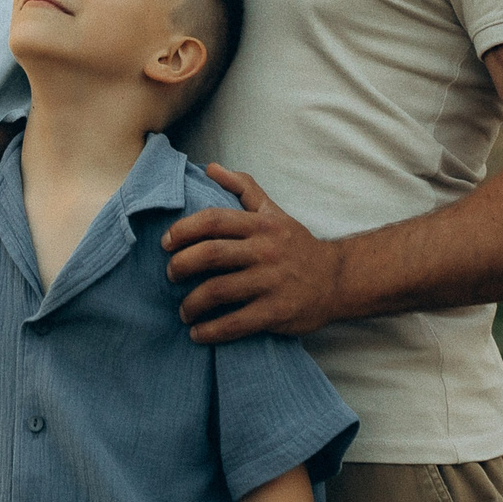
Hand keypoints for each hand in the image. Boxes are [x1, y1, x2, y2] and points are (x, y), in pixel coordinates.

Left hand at [163, 165, 345, 341]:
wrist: (337, 279)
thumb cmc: (296, 245)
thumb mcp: (273, 211)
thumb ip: (243, 187)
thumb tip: (210, 168)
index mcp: (260, 225)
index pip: (212, 220)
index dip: (183, 230)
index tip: (165, 243)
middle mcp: (265, 250)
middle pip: (210, 254)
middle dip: (181, 265)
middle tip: (170, 274)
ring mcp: (271, 282)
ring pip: (218, 290)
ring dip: (191, 303)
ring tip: (183, 310)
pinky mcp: (276, 312)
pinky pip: (236, 323)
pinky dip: (211, 330)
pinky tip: (198, 333)